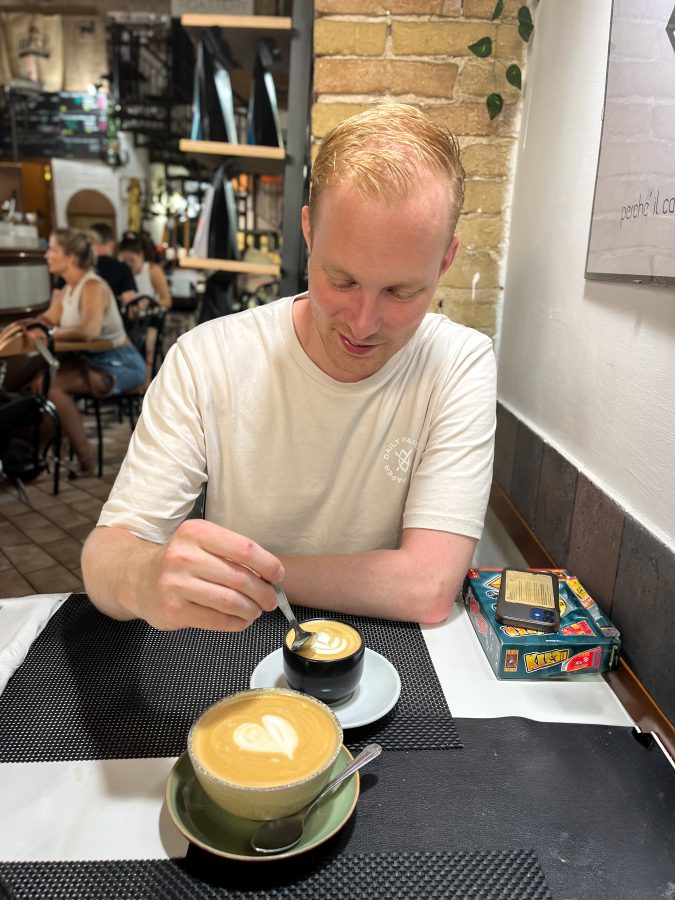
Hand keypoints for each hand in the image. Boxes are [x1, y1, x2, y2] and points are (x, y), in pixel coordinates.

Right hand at [136, 519, 282, 631]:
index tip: (278, 576)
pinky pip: (216, 620)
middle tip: (270, 600)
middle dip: (263, 593)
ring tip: (255, 611)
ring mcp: (176, 585)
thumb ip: (232, 554)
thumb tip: (270, 575)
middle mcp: (184, 556)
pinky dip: (236, 623)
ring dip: (251, 610)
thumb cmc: (179, 560)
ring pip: (230, 602)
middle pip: (240, 578)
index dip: (268, 565)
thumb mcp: (202, 543)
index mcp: (197, 533)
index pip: (244, 549)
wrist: (137, 577)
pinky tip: (241, 620)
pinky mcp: (173, 610)